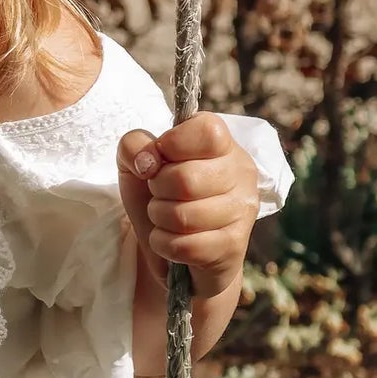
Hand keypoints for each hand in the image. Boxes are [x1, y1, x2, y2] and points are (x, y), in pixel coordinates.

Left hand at [117, 113, 260, 300]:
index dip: (172, 144)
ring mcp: (242, 210)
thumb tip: (147, 162)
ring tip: (166, 216)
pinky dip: (165, 244)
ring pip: (183, 216)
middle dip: (158, 190)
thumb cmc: (160, 196)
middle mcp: (241, 172)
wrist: (174, 246)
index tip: (162, 159)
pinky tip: (172, 239)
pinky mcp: (234, 245)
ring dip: (160, 219)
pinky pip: (186, 247)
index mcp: (222, 143)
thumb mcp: (136, 163)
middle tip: (161, 193)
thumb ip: (134, 146)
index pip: (206, 131)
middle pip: (186, 179)